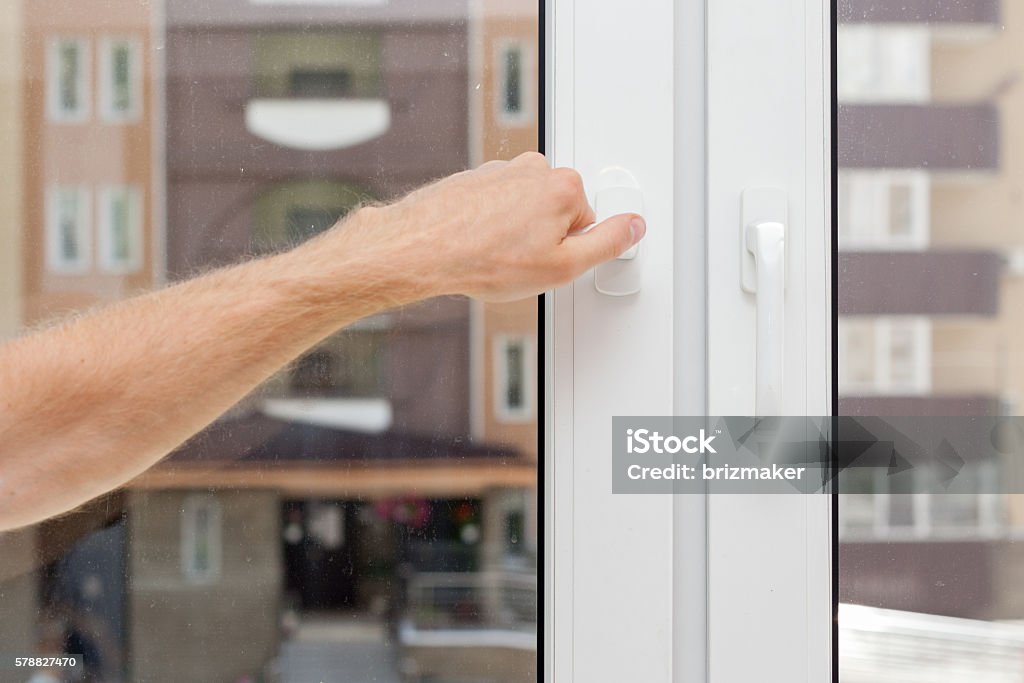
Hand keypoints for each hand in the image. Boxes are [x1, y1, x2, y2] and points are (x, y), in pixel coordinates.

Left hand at [372, 152, 646, 301]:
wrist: (421, 248)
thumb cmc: (484, 258)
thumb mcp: (562, 267)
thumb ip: (607, 244)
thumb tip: (635, 227)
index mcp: (563, 185)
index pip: (585, 224)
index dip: (565, 251)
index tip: (543, 261)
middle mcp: (533, 168)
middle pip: (555, 212)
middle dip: (541, 237)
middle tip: (518, 260)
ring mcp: (500, 170)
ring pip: (523, 209)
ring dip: (513, 231)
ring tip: (492, 254)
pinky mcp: (474, 178)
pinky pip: (494, 206)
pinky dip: (488, 224)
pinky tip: (474, 243)